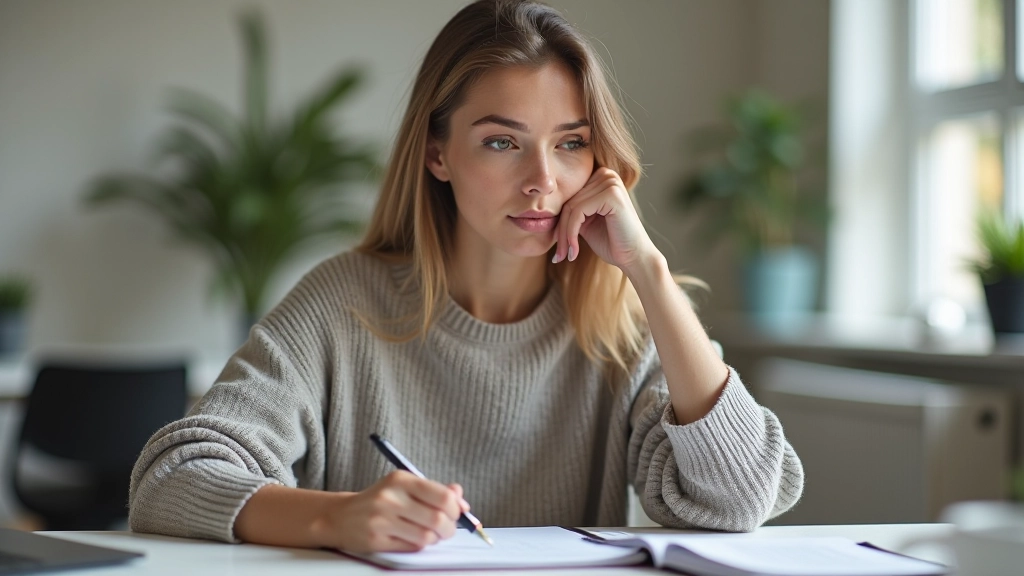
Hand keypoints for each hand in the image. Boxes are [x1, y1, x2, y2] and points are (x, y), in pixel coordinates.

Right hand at [317, 471, 469, 552]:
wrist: (340, 516)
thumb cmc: (379, 501)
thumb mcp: (404, 487)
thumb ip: (434, 490)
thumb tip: (461, 499)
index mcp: (400, 479)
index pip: (442, 496)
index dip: (456, 508)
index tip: (456, 512)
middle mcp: (390, 497)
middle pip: (437, 518)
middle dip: (449, 528)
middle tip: (446, 529)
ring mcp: (381, 519)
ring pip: (426, 536)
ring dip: (434, 539)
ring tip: (430, 534)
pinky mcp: (376, 540)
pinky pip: (411, 547)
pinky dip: (418, 545)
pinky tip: (412, 538)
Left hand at [551, 167, 659, 274]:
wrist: (634, 258)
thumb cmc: (611, 241)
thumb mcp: (585, 221)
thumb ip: (570, 210)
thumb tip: (543, 207)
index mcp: (600, 177)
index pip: (568, 196)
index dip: (559, 222)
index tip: (558, 247)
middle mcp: (606, 174)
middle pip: (567, 201)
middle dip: (560, 231)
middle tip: (559, 255)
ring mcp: (610, 182)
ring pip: (570, 207)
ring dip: (564, 236)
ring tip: (565, 255)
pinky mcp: (611, 194)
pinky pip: (578, 212)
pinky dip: (571, 234)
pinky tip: (574, 252)